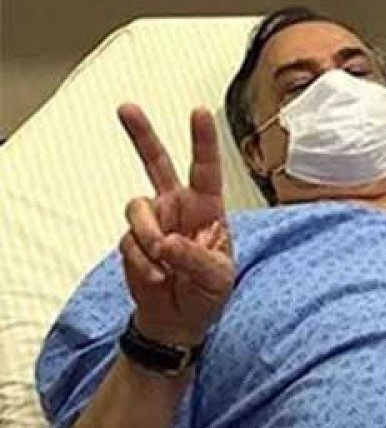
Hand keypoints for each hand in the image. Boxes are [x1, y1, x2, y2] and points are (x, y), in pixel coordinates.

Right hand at [117, 105, 232, 345]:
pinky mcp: (131, 240)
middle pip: (156, 164)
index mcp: (207, 209)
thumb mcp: (217, 278)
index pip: (206, 170)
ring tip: (164, 264)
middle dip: (141, 135)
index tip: (198, 112)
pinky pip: (128, 242)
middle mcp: (177, 207)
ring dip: (148, 237)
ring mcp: (152, 221)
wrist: (178, 320)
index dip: (202, 141)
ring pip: (136, 209)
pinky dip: (141, 263)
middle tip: (126, 108)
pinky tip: (157, 277)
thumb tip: (167, 242)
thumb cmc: (208, 293)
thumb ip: (196, 258)